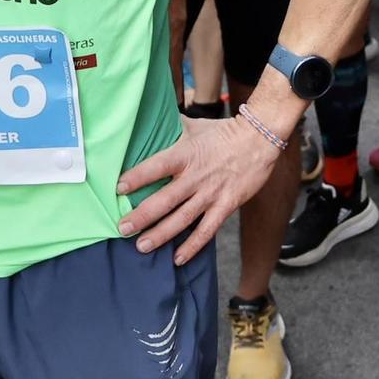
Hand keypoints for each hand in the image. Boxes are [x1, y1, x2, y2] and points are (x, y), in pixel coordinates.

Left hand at [115, 112, 280, 263]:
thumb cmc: (224, 131)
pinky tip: (178, 258)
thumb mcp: (194, 126)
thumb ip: (171, 128)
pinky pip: (207, 230)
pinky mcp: (226, 205)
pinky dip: (193, 245)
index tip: (118, 189)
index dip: (137, 178)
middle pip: (164, 200)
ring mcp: (211, 193)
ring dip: (161, 234)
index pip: (155, 167)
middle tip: (122, 229)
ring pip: (182, 219)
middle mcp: (195, 177)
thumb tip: (150, 120)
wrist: (260, 139)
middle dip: (141, 216)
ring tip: (142, 246)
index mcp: (185, 154)